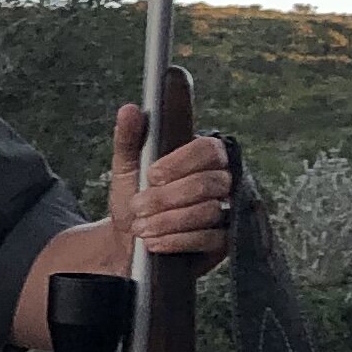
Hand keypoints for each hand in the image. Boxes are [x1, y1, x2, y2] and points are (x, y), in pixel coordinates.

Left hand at [108, 103, 233, 260]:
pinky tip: (155, 242)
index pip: (208, 149)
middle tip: (138, 206)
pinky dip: (178, 240)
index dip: (181, 162)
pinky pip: (210, 238)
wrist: (128, 240)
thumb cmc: (134, 198)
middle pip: (208, 183)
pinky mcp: (224, 240)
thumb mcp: (126, 167)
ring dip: (168, 220)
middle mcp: (220, 180)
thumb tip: (129, 109)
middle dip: (167, 197)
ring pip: (208, 211)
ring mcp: (226, 211)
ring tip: (141, 227)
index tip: (152, 174)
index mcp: (202, 156)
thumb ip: (129, 138)